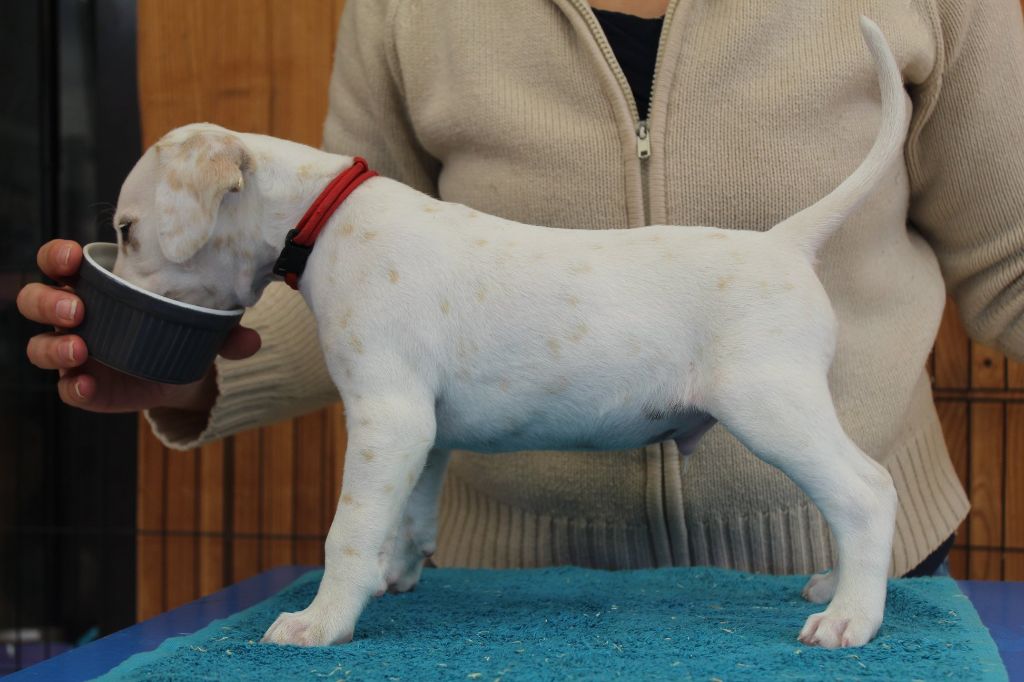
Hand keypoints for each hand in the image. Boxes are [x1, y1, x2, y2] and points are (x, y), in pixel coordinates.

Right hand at [18, 239, 261, 412]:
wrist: (187, 373)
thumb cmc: (184, 327)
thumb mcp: (205, 321)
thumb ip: (225, 328)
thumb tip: (250, 340)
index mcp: (98, 284)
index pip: (59, 262)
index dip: (57, 256)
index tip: (73, 257)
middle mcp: (77, 315)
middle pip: (36, 300)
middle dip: (49, 301)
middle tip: (78, 309)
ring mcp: (75, 351)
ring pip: (39, 345)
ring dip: (54, 346)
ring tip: (81, 349)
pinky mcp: (84, 385)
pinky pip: (66, 387)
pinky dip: (74, 387)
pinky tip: (89, 385)